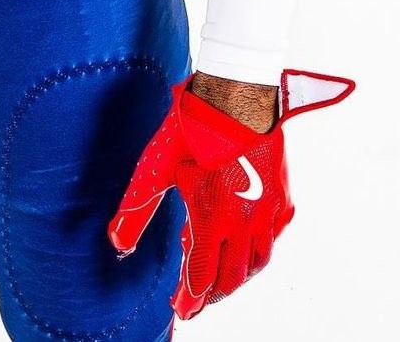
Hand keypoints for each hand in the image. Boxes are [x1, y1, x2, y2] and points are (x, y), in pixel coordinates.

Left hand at [107, 69, 353, 319]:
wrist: (237, 88)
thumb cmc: (195, 122)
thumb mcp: (158, 165)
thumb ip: (138, 208)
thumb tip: (118, 243)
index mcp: (214, 217)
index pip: (202, 276)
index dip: (190, 298)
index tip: (181, 310)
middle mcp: (246, 220)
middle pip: (232, 277)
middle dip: (212, 294)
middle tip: (196, 302)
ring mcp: (268, 209)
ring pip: (257, 261)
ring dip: (237, 277)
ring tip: (219, 281)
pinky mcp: (281, 193)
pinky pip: (273, 236)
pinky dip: (258, 250)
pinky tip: (248, 246)